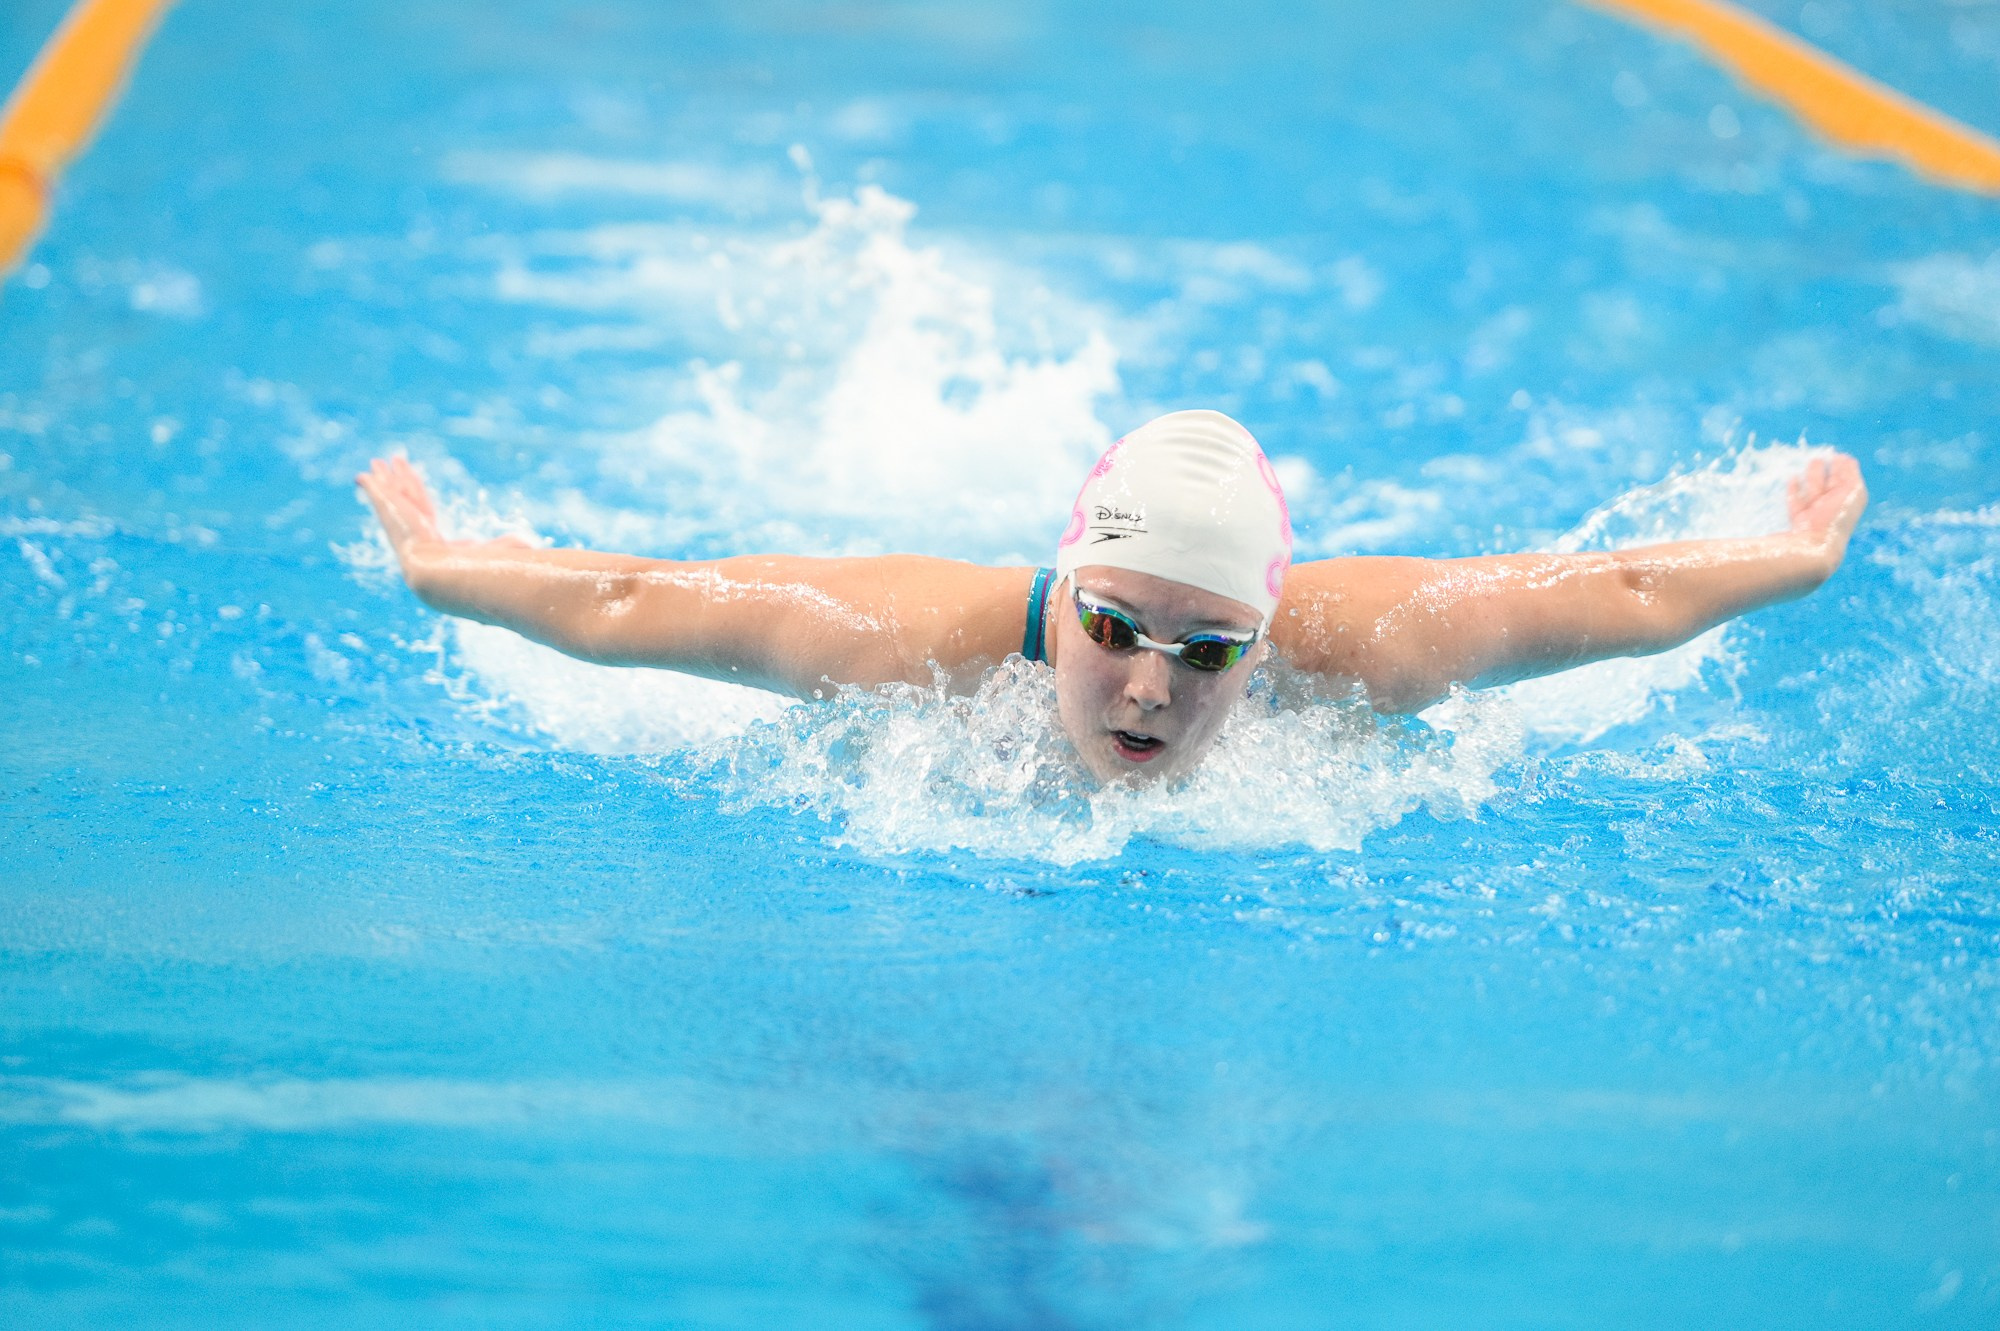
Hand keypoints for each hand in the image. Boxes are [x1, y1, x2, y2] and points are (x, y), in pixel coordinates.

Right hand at [355, 456, 531, 574]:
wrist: (453, 582)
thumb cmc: (486, 575)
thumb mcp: (506, 554)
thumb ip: (512, 546)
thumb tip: (528, 544)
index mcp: (443, 554)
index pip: (432, 530)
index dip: (428, 516)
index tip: (425, 512)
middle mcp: (419, 543)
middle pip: (409, 509)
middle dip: (401, 493)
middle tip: (391, 481)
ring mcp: (404, 531)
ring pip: (394, 501)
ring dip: (386, 484)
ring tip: (376, 467)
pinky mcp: (392, 518)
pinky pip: (380, 496)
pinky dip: (373, 486)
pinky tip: (362, 475)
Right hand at [1786, 452, 1867, 559]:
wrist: (1819, 541)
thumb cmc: (1839, 515)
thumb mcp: (1854, 489)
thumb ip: (1850, 473)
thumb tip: (1845, 458)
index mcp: (1848, 500)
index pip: (1847, 480)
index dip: (1843, 467)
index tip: (1838, 455)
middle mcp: (1833, 506)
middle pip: (1831, 484)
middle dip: (1828, 470)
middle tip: (1823, 456)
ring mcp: (1815, 513)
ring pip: (1814, 490)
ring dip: (1813, 475)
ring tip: (1812, 461)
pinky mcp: (1798, 519)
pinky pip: (1796, 502)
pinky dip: (1794, 490)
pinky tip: (1792, 479)